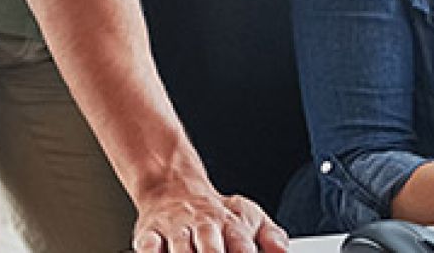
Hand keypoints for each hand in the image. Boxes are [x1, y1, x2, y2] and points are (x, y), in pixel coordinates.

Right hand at [132, 187, 288, 252]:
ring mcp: (178, 230)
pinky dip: (152, 252)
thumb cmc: (217, 213)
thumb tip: (284, 252)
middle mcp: (205, 227)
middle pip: (211, 246)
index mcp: (232, 226)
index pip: (243, 246)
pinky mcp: (151, 234)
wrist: (175, 186)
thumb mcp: (250, 218)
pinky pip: (149, 245)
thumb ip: (272, 238)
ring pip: (180, 247)